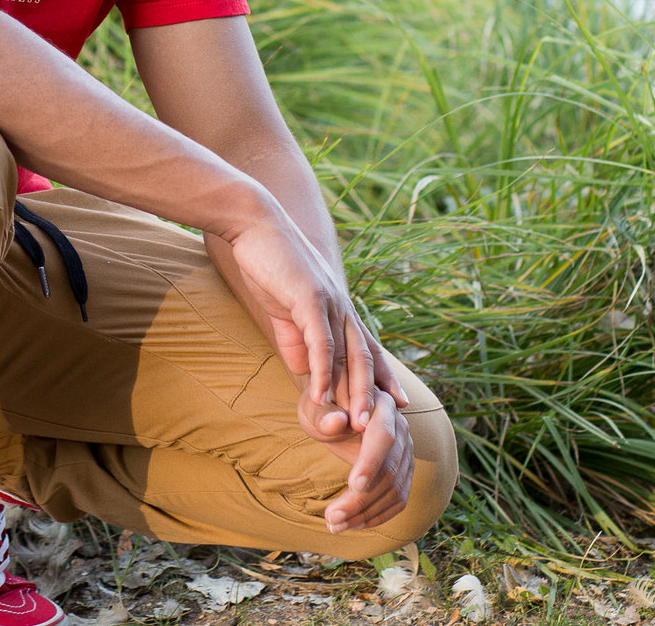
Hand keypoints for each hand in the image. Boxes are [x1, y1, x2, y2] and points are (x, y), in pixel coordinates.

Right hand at [216, 210, 388, 433]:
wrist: (255, 227)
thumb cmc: (271, 267)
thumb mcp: (289, 312)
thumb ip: (302, 342)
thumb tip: (311, 373)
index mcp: (339, 309)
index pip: (368, 348)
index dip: (384, 377)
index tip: (399, 403)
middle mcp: (342, 307)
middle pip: (365, 357)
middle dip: (373, 394)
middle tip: (380, 428)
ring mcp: (329, 302)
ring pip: (348, 354)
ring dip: (353, 392)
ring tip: (354, 424)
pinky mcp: (309, 298)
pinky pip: (320, 342)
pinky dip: (323, 371)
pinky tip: (320, 396)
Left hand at [307, 386, 413, 535]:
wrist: (335, 409)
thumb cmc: (322, 408)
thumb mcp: (314, 406)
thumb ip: (322, 413)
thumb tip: (336, 422)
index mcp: (382, 405)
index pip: (383, 435)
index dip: (371, 461)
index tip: (352, 485)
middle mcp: (401, 428)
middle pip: (389, 470)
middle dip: (360, 499)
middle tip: (331, 517)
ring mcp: (406, 452)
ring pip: (394, 490)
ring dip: (365, 513)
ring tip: (334, 525)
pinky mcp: (404, 472)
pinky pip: (398, 500)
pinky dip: (377, 516)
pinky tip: (352, 524)